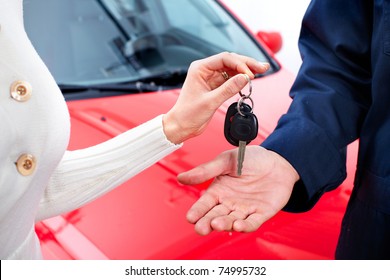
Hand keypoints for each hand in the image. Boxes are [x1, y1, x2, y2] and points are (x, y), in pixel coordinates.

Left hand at [163, 52, 268, 143]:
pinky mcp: (215, 87)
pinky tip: (251, 79)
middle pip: (230, 61)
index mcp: (200, 68)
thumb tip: (245, 78)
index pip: (224, 59)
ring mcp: (211, 78)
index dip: (240, 64)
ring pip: (232, 69)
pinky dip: (241, 79)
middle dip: (247, 64)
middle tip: (262, 67)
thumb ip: (228, 89)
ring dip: (246, 70)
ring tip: (261, 70)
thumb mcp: (210, 102)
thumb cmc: (188, 114)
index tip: (250, 74)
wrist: (181, 126)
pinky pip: (231, 79)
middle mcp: (205, 70)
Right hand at [177, 146, 299, 234]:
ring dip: (224, 225)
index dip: (197, 211)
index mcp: (218, 191)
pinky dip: (245, 226)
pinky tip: (238, 226)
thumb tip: (181, 177)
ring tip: (217, 224)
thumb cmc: (250, 159)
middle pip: (215, 216)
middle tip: (200, 228)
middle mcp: (229, 203)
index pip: (204, 204)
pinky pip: (252, 222)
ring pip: (231, 221)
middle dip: (206, 223)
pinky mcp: (261, 213)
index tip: (190, 217)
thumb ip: (205, 170)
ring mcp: (244, 210)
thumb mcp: (226, 160)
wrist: (278, 161)